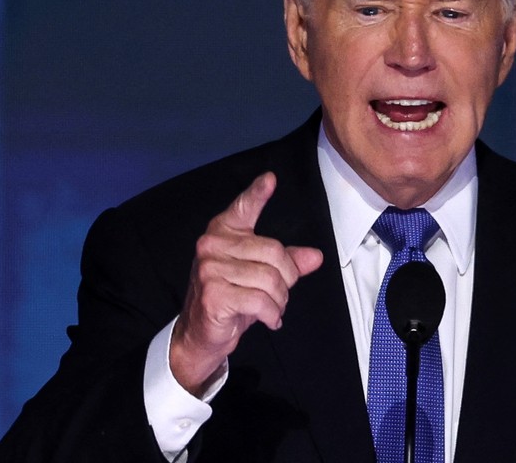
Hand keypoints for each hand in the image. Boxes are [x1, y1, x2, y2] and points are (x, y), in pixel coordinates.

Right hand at [169, 171, 323, 395]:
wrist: (200, 334)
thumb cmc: (231, 299)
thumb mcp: (259, 277)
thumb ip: (287, 263)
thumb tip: (315, 256)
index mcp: (223, 232)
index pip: (243, 208)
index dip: (257, 193)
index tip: (271, 179)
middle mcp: (212, 245)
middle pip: (274, 252)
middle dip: (287, 279)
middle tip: (281, 295)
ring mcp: (210, 269)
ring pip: (270, 279)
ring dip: (280, 300)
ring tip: (273, 309)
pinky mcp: (213, 294)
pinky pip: (261, 301)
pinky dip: (272, 314)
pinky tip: (269, 319)